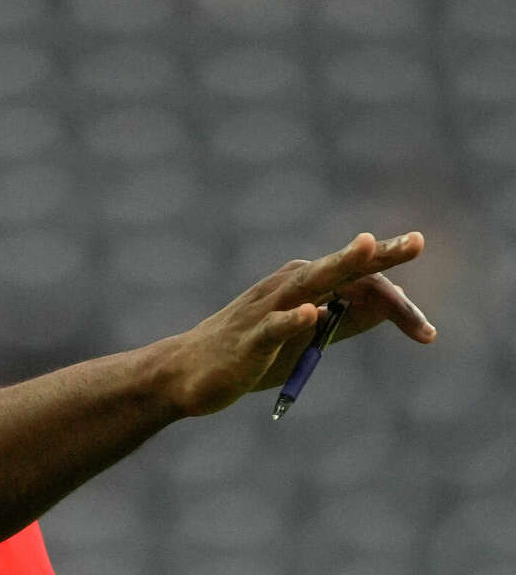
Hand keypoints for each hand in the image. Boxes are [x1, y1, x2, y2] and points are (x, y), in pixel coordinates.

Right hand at [164, 232, 431, 416]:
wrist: (186, 372)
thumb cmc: (250, 351)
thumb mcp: (308, 335)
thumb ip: (346, 318)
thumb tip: (393, 305)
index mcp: (304, 285)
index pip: (359, 281)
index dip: (398, 304)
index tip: (428, 334)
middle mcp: (287, 287)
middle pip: (339, 269)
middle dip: (378, 255)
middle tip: (417, 242)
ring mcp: (265, 310)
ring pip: (308, 285)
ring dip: (338, 265)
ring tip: (367, 246)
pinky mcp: (248, 339)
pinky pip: (272, 326)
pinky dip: (292, 319)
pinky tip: (312, 312)